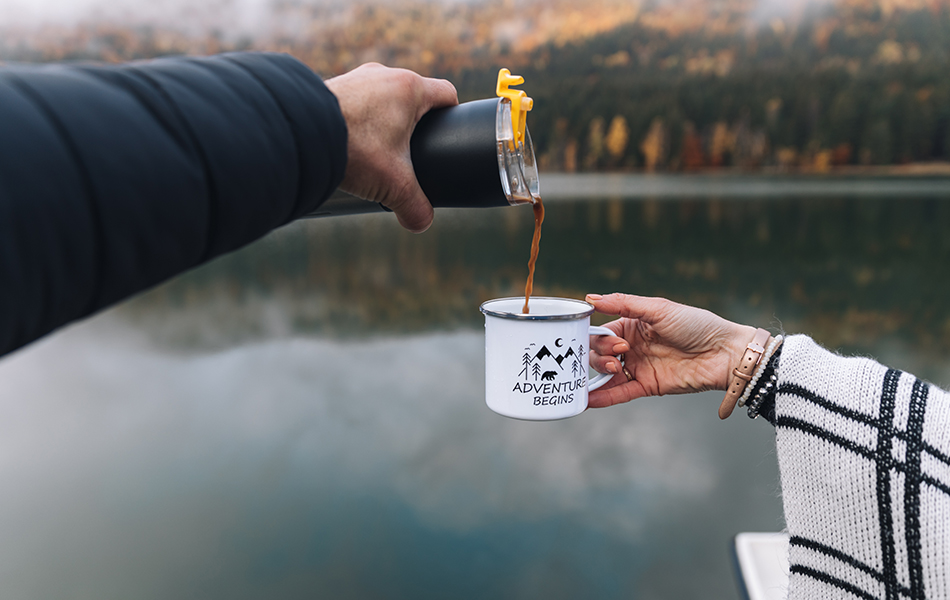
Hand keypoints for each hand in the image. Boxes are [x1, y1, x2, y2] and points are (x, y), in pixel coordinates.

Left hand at [324, 63, 457, 232]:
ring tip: (378, 152)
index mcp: (410, 88)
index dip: (454, 116)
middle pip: (415, 97)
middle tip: (410, 154)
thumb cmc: (353, 149)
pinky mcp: (333, 86)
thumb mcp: (393, 185)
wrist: (299, 132)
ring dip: (385, 121)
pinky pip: (358, 101)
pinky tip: (352, 145)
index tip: (448, 135)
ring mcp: (357, 77)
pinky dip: (360, 120)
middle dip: (416, 124)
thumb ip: (415, 207)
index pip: (447, 94)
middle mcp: (385, 75)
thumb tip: (422, 224)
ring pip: (384, 98)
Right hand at [585, 293, 755, 407]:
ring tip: (612, 370)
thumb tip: (591, 298)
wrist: (724, 353)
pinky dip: (604, 397)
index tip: (611, 341)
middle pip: (600, 354)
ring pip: (607, 374)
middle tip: (618, 355)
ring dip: (599, 374)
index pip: (602, 333)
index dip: (599, 338)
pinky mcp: (648, 386)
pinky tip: (589, 400)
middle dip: (600, 355)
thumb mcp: (659, 308)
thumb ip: (624, 304)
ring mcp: (639, 367)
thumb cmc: (697, 325)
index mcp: (633, 326)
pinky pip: (621, 393)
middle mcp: (633, 347)